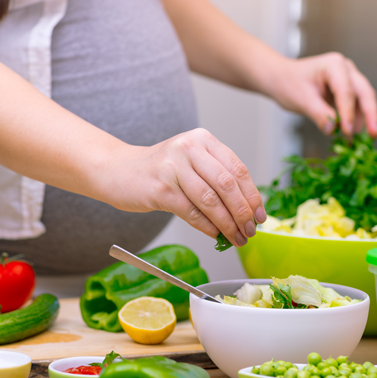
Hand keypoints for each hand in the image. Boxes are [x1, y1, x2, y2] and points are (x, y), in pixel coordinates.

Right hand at [109, 128, 266, 246]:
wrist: (117, 170)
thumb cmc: (158, 170)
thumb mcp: (190, 162)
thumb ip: (216, 177)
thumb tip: (247, 210)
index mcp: (202, 139)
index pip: (237, 169)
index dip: (252, 195)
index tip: (259, 215)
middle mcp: (189, 148)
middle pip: (227, 185)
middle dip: (243, 213)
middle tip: (250, 231)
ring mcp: (173, 167)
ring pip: (211, 201)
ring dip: (228, 224)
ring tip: (236, 238)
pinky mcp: (161, 188)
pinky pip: (192, 212)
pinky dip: (208, 227)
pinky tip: (216, 236)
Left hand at [267, 53, 376, 137]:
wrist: (280, 78)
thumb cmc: (288, 84)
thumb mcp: (301, 100)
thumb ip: (318, 114)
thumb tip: (333, 130)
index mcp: (334, 65)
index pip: (346, 91)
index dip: (348, 113)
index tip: (347, 132)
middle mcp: (345, 69)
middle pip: (364, 92)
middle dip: (370, 114)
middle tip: (375, 134)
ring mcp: (348, 78)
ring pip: (363, 99)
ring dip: (365, 119)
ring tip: (364, 139)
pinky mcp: (346, 89)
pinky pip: (355, 104)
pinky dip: (355, 118)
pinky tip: (353, 133)